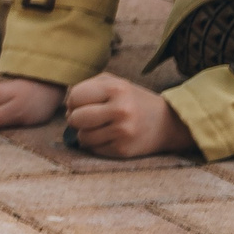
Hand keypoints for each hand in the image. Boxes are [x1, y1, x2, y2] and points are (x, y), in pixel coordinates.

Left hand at [62, 74, 195, 158]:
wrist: (168, 123)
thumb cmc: (132, 100)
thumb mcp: (114, 83)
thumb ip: (87, 86)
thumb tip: (65, 104)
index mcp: (117, 89)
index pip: (75, 97)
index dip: (73, 101)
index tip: (82, 103)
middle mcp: (121, 110)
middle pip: (75, 119)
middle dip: (76, 119)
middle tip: (86, 117)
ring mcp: (123, 132)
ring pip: (82, 136)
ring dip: (85, 133)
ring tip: (99, 127)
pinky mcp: (123, 150)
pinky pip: (93, 149)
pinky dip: (96, 144)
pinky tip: (109, 137)